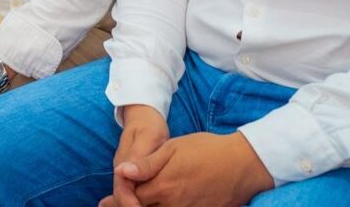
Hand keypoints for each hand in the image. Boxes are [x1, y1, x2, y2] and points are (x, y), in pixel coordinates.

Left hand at [101, 132, 272, 206]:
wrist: (242, 164)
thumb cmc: (206, 150)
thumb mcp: (174, 148)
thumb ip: (147, 163)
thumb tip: (122, 171)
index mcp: (163, 186)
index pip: (131, 197)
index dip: (120, 196)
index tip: (107, 198)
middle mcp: (172, 204)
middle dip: (127, 206)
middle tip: (107, 206)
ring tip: (129, 205)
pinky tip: (159, 205)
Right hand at [103, 105, 168, 206]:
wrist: (143, 115)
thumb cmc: (149, 125)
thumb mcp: (148, 137)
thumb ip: (139, 157)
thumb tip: (123, 172)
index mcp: (124, 163)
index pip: (122, 190)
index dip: (130, 204)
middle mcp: (121, 171)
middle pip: (121, 197)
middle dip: (131, 206)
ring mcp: (125, 173)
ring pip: (126, 196)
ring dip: (134, 204)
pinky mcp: (132, 174)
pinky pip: (132, 192)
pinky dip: (138, 201)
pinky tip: (148, 205)